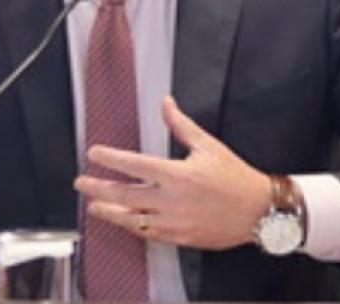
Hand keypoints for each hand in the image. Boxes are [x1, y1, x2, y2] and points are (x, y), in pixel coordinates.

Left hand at [73, 96, 271, 249]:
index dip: (110, 159)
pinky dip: (132, 227)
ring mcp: (175, 222)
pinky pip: (148, 235)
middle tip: (81, 183)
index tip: (94, 153)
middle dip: (98, 189)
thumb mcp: (207, 145)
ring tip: (93, 207)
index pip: (134, 165)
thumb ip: (180, 125)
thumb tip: (165, 102)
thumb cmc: (234, 177)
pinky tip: (122, 221)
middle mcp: (173, 200)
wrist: (258, 211)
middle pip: (125, 195)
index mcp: (178, 174)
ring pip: (132, 220)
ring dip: (109, 213)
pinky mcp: (180, 238)